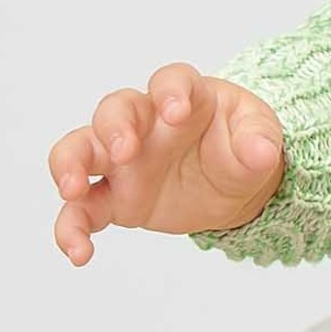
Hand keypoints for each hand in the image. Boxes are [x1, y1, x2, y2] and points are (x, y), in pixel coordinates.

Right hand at [48, 64, 284, 266]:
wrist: (235, 184)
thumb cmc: (240, 144)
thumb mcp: (260, 136)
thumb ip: (259, 140)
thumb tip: (261, 153)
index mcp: (186, 99)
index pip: (171, 81)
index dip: (169, 91)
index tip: (176, 111)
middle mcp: (146, 124)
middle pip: (115, 110)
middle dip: (114, 127)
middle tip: (125, 151)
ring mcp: (124, 160)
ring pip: (80, 150)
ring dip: (69, 165)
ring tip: (73, 188)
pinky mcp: (115, 197)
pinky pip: (83, 209)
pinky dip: (72, 227)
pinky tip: (78, 250)